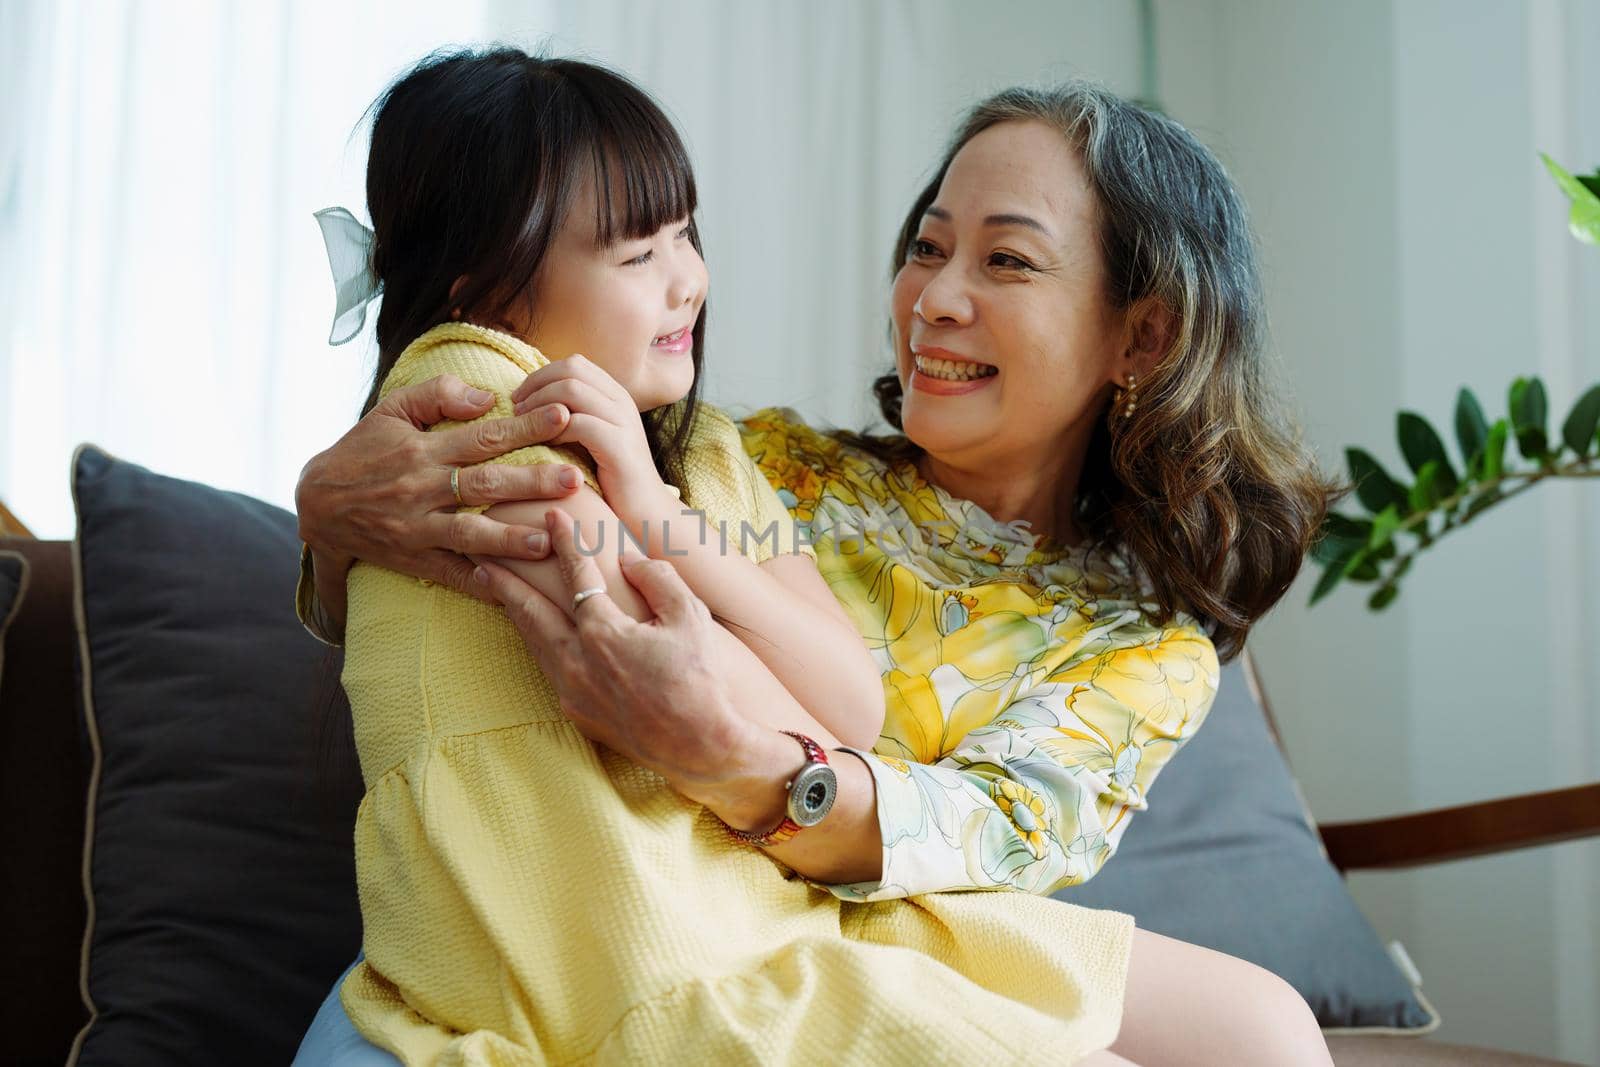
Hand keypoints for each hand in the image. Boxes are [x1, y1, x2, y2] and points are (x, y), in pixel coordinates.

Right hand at [295, 372, 583, 601]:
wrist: (316, 503)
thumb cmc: (363, 450)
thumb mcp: (391, 410)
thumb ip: (438, 395)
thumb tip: (486, 397)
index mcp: (423, 450)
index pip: (483, 436)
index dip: (525, 427)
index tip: (563, 417)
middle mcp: (421, 489)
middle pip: (483, 484)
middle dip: (531, 482)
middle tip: (574, 479)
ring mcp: (416, 527)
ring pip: (468, 533)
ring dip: (508, 538)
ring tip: (546, 538)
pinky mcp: (411, 559)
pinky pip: (448, 573)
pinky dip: (476, 582)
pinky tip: (509, 589)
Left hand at [468, 507, 763, 801]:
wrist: (700, 746)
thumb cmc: (700, 680)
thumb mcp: (690, 617)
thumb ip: (657, 579)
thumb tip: (629, 560)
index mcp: (604, 632)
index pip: (576, 575)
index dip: (564, 542)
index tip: (551, 516)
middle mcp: (578, 661)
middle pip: (530, 611)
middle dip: (504, 580)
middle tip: (481, 555)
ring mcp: (573, 691)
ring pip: (533, 642)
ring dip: (513, 612)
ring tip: (494, 590)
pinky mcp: (577, 714)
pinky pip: (548, 670)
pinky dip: (536, 645)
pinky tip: (534, 636)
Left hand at [508, 356, 671, 527]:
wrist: (647, 514)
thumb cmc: (612, 479)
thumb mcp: (593, 439)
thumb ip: (574, 415)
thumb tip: (533, 400)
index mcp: (616, 395)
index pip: (574, 363)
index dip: (541, 375)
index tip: (520, 398)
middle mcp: (622, 402)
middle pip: (571, 369)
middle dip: (536, 385)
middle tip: (515, 409)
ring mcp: (623, 422)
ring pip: (572, 391)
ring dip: (539, 405)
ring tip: (523, 426)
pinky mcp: (619, 447)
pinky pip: (579, 424)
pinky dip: (554, 431)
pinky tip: (543, 447)